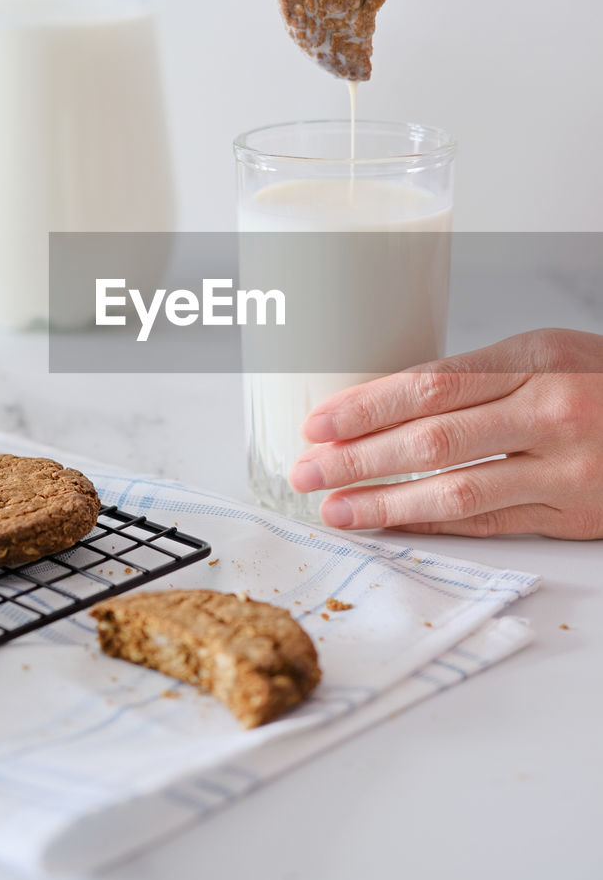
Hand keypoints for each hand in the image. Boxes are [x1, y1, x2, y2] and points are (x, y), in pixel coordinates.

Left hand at [290, 329, 602, 538]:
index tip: (317, 422)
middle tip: (306, 470)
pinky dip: (433, 523)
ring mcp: (565, 468)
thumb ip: (480, 378)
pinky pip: (489, 522)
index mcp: (536, 359)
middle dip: (358, 457)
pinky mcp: (573, 514)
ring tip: (334, 509)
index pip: (432, 384)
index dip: (368, 407)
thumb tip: (389, 402)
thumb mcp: (550, 355)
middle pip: (433, 437)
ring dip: (385, 501)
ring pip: (457, 488)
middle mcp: (549, 410)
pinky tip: (391, 524)